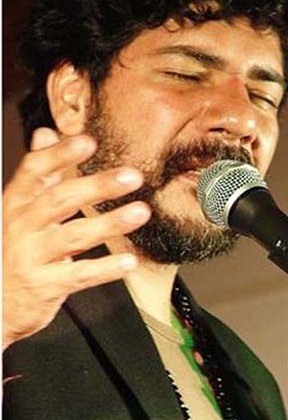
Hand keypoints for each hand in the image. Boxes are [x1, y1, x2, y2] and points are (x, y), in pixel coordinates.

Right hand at [3, 128, 150, 350]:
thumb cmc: (15, 250)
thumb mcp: (20, 210)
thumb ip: (39, 175)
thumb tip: (46, 133)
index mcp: (16, 204)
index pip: (34, 171)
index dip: (60, 155)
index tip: (88, 141)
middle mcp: (20, 227)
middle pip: (59, 200)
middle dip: (97, 186)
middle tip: (132, 176)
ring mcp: (31, 257)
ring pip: (75, 236)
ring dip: (110, 223)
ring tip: (141, 212)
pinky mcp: (44, 286)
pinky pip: (80, 275)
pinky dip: (106, 268)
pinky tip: (129, 261)